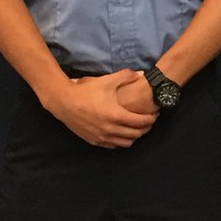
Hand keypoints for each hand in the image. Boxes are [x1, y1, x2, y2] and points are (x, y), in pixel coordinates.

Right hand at [44, 69, 158, 147]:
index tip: (155, 115)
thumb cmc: (87, 91)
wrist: (65, 102)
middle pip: (135, 134)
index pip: (140, 122)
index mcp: (116, 115)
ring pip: (125, 143)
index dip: (150, 119)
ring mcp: (102, 137)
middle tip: (149, 122)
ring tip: (137, 128)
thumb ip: (126, 76)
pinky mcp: (94, 141)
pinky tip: (122, 133)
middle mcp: (111, 130)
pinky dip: (121, 141)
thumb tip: (139, 74)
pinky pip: (113, 146)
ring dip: (134, 137)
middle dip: (145, 128)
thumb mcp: (108, 80)